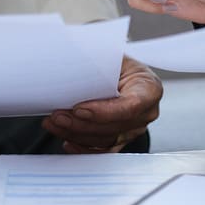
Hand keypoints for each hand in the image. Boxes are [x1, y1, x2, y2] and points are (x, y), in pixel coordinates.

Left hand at [42, 56, 162, 152]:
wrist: (123, 72)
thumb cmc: (118, 62)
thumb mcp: (113, 55)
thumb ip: (99, 61)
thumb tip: (72, 61)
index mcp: (149, 88)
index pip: (130, 106)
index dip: (103, 111)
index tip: (78, 108)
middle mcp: (146, 112)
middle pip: (114, 126)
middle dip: (82, 124)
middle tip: (57, 116)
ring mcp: (135, 129)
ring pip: (104, 140)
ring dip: (76, 134)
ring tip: (54, 124)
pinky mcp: (122, 139)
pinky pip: (102, 150)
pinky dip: (83, 147)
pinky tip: (67, 141)